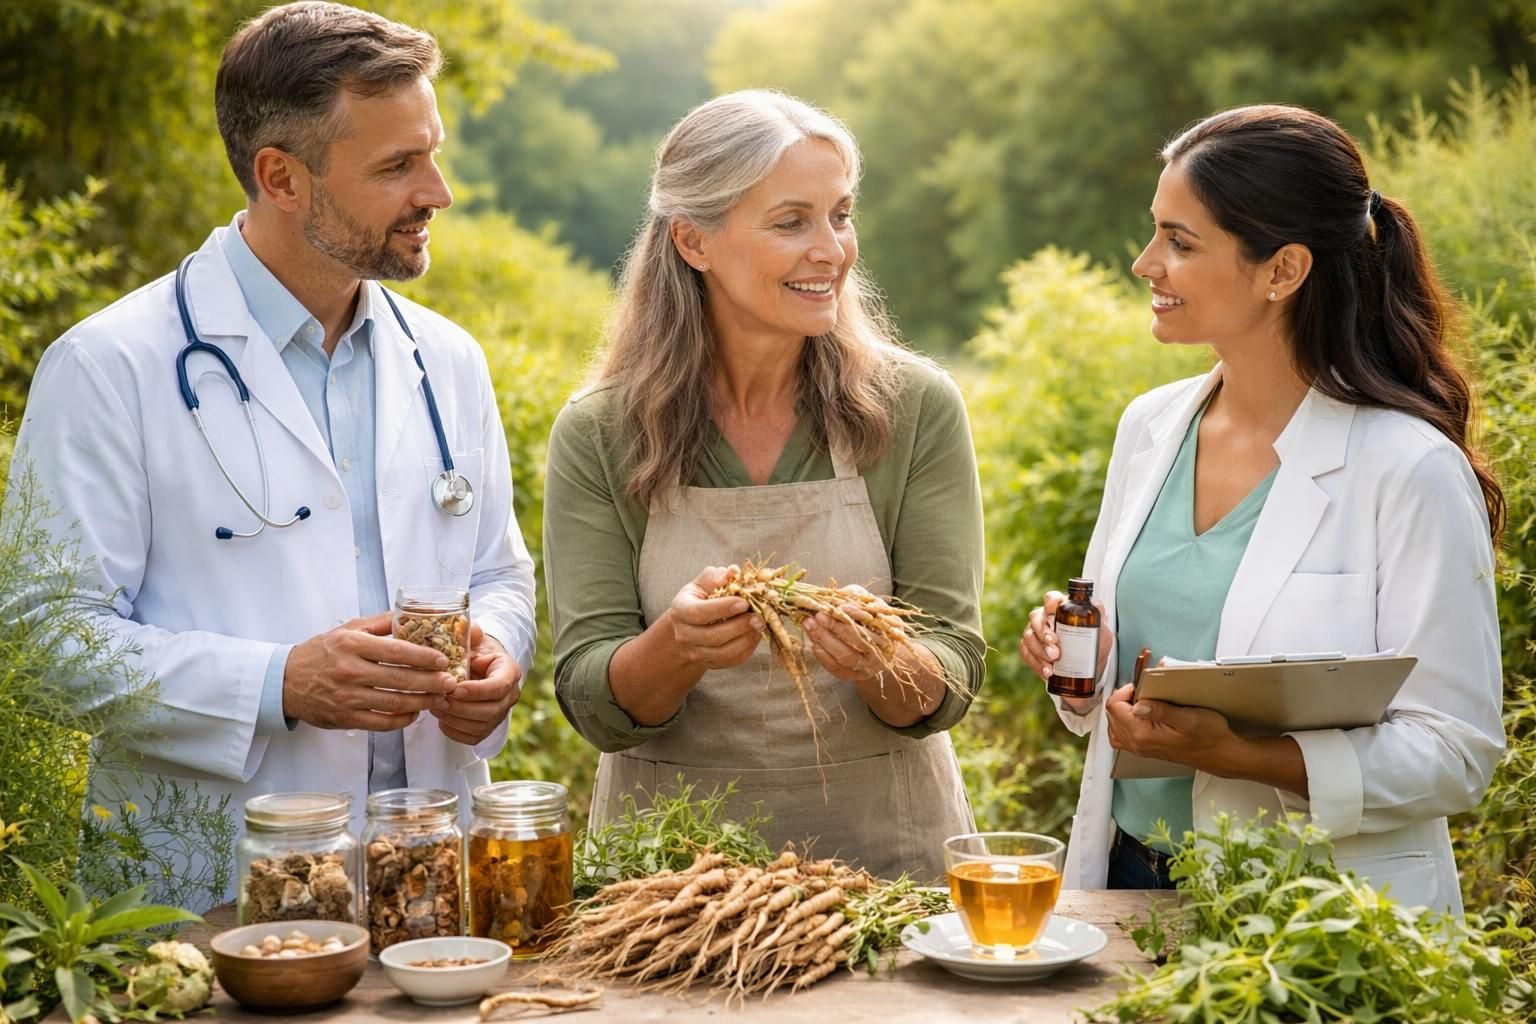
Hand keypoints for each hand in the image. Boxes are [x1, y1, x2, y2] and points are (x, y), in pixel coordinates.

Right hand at [283, 614, 455, 730]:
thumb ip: (379, 623)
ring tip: (439, 698)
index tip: (443, 660)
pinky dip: (402, 720)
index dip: (424, 657)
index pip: (396, 651)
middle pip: (400, 679)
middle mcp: (349, 671)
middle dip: (431, 682)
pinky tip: (415, 712)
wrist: (284, 681)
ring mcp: (346, 697)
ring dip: (421, 701)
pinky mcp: (344, 718)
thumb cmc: (320, 653)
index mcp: (352, 645)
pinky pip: (381, 723)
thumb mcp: (346, 630)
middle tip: (451, 682)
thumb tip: (411, 614)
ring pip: (394, 703)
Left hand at [429, 624, 521, 745]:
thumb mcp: (475, 639)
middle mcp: (510, 696)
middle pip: (490, 711)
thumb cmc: (476, 651)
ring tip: (435, 706)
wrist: (480, 667)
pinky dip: (454, 731)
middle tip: (439, 699)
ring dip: (454, 720)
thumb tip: (469, 628)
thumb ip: (471, 633)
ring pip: (480, 727)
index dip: (477, 691)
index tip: (455, 688)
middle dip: (461, 708)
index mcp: (509, 672)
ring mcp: (500, 714)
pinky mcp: (488, 728)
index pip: (499, 687)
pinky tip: (441, 719)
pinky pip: (472, 738)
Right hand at [666, 564, 762, 670]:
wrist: (689, 626)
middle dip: (739, 627)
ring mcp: (696, 652)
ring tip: (760, 626)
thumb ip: (717, 577)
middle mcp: (684, 634)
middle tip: (759, 617)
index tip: (744, 602)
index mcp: (681, 610)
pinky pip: (731, 661)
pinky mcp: (710, 662)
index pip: (698, 612)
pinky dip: (747, 650)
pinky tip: (756, 635)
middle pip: (712, 636)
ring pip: (723, 653)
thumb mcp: (703, 583)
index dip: (722, 608)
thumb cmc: (700, 598)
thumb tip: (733, 571)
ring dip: (745, 640)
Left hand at [803, 584, 890, 685]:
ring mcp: (868, 666)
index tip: (836, 606)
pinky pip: (838, 669)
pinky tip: (814, 644)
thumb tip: (836, 597)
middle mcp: (880, 651)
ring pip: (846, 656)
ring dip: (825, 641)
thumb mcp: (871, 605)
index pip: (870, 622)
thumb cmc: (873, 622)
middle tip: (818, 615)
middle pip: (856, 639)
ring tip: (810, 626)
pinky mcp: (856, 676)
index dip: (853, 613)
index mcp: (887, 630)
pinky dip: (824, 658)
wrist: (883, 652)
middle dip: (835, 627)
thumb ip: (856, 597)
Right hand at [1019, 589, 1111, 684]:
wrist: (1088, 670)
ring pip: (1028, 636)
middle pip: (1036, 617)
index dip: (1049, 605)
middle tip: (1055, 650)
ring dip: (1040, 651)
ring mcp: (1035, 633)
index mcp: (1062, 608)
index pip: (1051, 598)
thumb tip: (1095, 606)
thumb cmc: (1094, 646)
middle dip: (1044, 634)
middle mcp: (1045, 617)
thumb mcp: (1102, 632)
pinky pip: (1025, 653)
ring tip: (1053, 664)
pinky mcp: (1030, 649)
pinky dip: (1036, 664)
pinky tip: (1047, 672)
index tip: (1054, 619)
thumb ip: (1100, 617)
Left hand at [1103, 684, 1235, 767]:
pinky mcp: (1145, 748)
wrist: (1220, 753)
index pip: (1114, 707)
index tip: (1140, 686)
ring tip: (1137, 701)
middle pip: (1111, 715)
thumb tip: (1138, 704)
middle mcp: (1138, 744)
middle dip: (1123, 698)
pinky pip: (1122, 736)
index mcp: (1143, 734)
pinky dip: (1124, 723)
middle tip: (1141, 691)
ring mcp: (1140, 748)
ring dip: (1121, 710)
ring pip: (1114, 726)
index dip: (1124, 690)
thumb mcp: (1189, 717)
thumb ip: (1161, 710)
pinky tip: (1136, 715)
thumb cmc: (1209, 737)